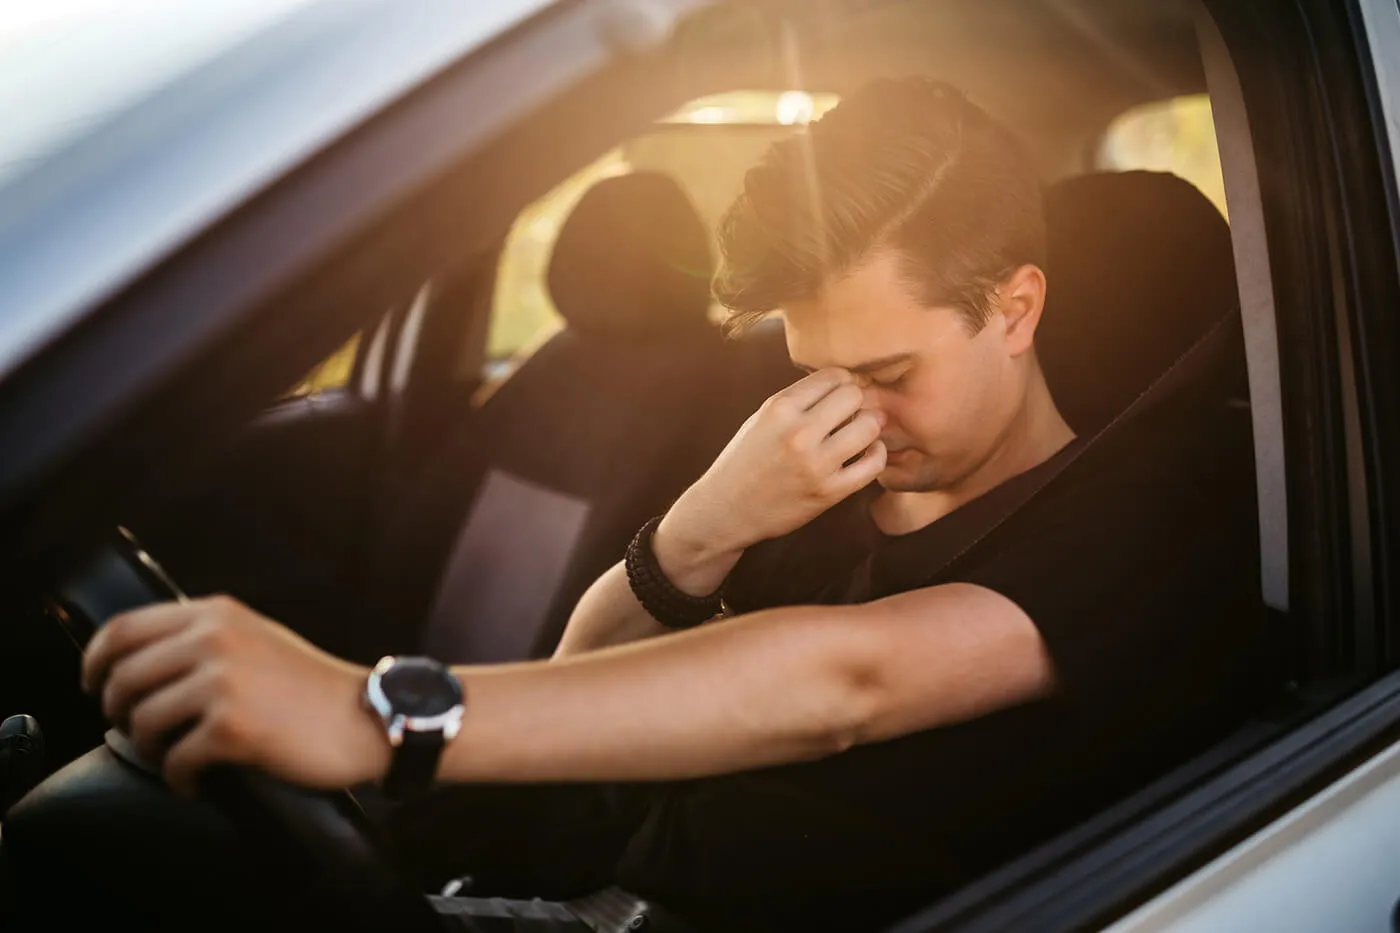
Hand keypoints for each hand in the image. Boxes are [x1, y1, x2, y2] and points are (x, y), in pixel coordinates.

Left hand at [82, 596, 389, 794]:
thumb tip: (147, 659)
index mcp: (216, 614)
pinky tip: (196, 783)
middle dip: (117, 713)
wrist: (367, 717)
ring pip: (140, 721)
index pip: (124, 627)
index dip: (95, 660)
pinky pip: (175, 761)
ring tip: (171, 758)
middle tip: (135, 732)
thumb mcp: (258, 636)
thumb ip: (208, 635)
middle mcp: (214, 639)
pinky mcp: (232, 728)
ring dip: (147, 749)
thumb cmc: (315, 687)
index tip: (93, 684)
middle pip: (122, 677)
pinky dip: (179, 779)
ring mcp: (222, 682)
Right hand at [658, 368, 885, 589]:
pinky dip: (876, 455)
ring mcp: (815, 464)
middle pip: (854, 396)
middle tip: (852, 413)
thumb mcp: (761, 419)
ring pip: (868, 426)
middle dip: (857, 402)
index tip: (842, 393)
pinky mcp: (828, 492)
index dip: (844, 381)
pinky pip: (872, 464)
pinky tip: (867, 454)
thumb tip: (842, 382)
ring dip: (869, 426)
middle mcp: (799, 433)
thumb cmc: (744, 461)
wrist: (726, 510)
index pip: (833, 376)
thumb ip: (797, 400)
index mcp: (779, 409)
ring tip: (861, 432)